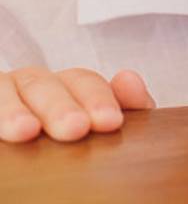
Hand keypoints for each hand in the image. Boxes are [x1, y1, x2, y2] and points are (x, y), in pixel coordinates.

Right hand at [0, 67, 154, 142]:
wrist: (20, 155)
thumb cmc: (65, 137)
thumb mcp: (96, 120)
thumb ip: (121, 103)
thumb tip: (129, 79)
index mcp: (67, 86)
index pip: (83, 83)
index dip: (98, 98)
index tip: (111, 122)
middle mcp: (35, 85)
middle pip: (46, 87)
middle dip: (61, 106)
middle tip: (75, 128)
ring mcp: (6, 93)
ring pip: (9, 92)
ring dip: (16, 110)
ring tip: (26, 130)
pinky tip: (1, 129)